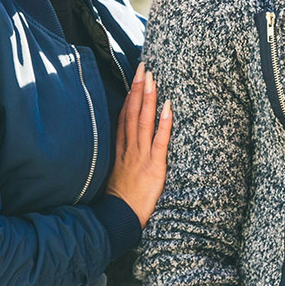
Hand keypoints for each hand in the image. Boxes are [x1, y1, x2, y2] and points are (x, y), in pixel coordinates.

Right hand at [105, 62, 173, 225]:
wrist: (119, 220)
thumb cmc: (121, 199)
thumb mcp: (116, 173)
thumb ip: (121, 156)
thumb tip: (126, 142)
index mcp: (120, 149)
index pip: (125, 116)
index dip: (130, 95)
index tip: (135, 76)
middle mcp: (129, 149)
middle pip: (132, 113)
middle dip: (138, 88)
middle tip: (144, 66)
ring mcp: (140, 157)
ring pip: (143, 122)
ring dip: (148, 98)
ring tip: (153, 77)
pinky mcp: (154, 167)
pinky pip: (160, 141)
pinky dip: (163, 123)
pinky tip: (168, 106)